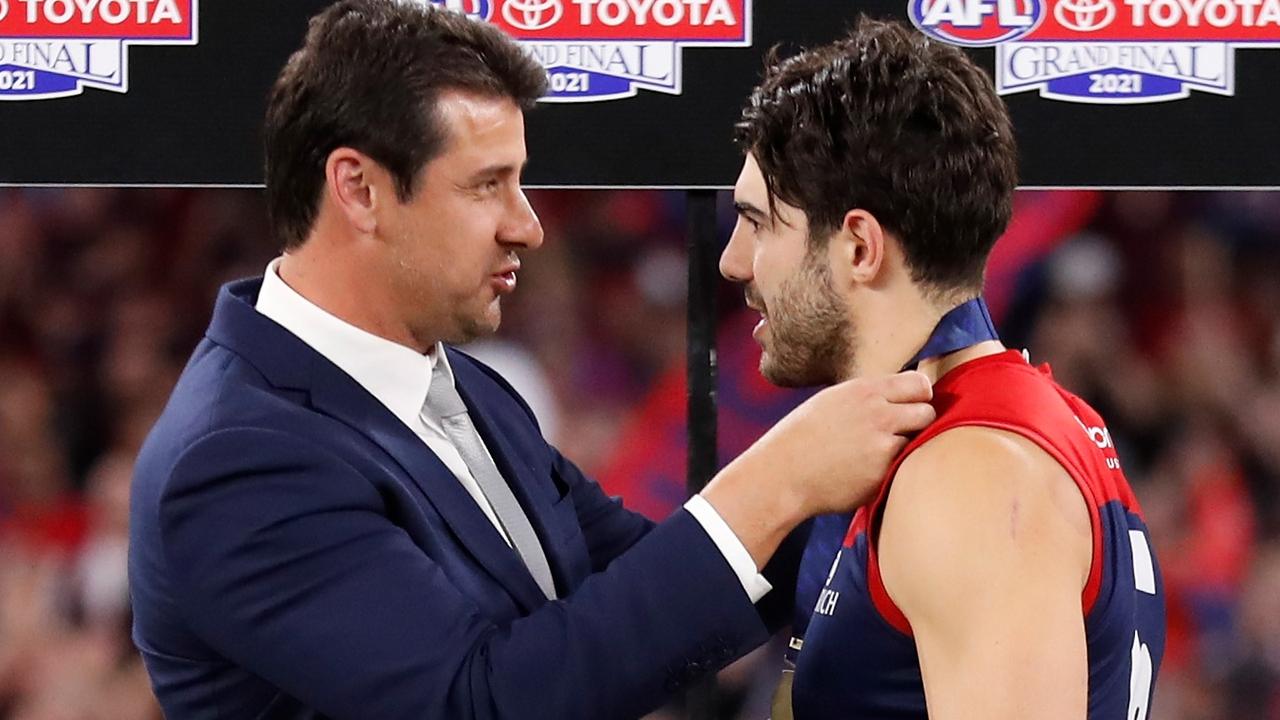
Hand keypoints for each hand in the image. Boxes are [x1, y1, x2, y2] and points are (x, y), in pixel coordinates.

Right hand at [757, 371, 935, 515]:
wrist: (783, 473)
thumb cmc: (804, 437)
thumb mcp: (834, 401)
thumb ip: (869, 397)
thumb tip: (902, 397)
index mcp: (864, 391)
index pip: (919, 384)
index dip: (920, 396)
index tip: (913, 406)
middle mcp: (878, 414)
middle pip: (927, 411)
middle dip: (920, 422)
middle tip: (900, 433)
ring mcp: (882, 445)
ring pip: (918, 441)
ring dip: (906, 447)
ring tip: (877, 454)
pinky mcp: (882, 473)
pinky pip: (902, 467)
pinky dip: (891, 470)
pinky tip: (865, 471)